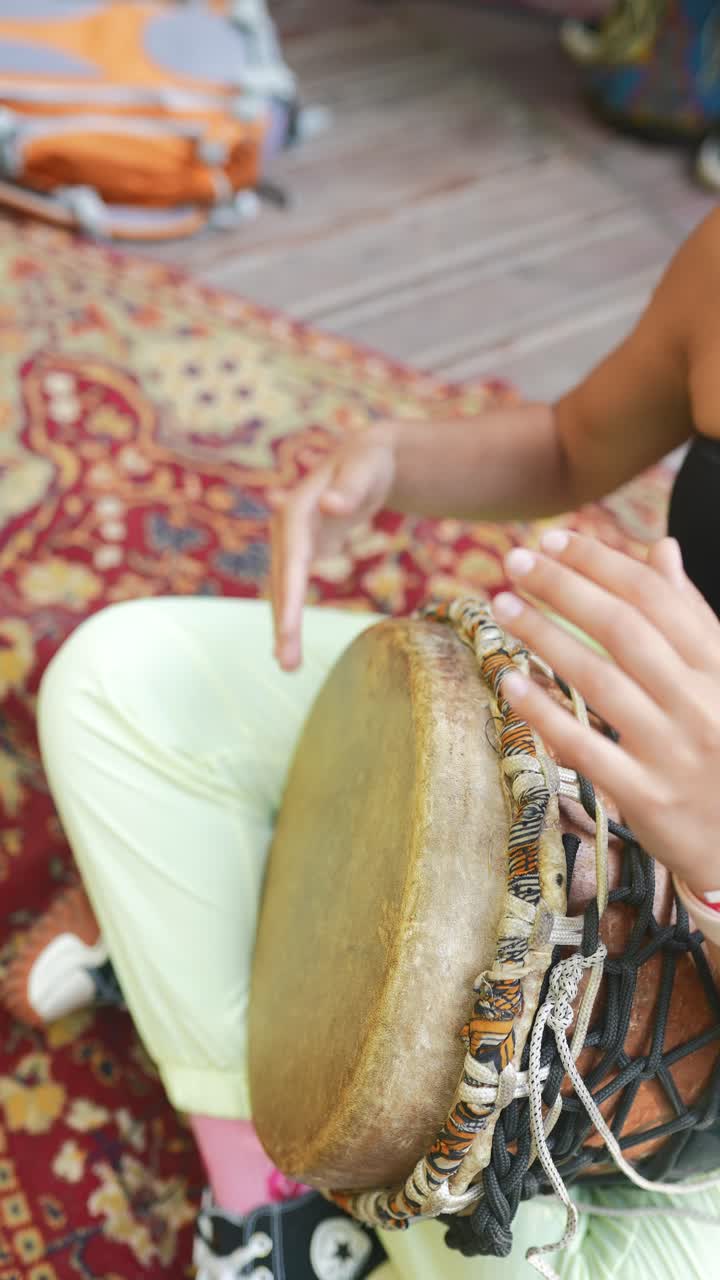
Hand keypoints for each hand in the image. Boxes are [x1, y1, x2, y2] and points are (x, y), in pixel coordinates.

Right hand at [269, 427, 395, 669]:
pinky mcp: (301, 553)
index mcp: (296, 510)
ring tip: (288, 666)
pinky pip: (292, 589)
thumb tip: (331, 505)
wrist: (365, 460)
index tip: (289, 630)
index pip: (291, 560)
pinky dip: (290, 617)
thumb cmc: (368, 462)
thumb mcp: (366, 468)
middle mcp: (285, 529)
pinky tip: (290, 646)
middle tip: (287, 665)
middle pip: (282, 582)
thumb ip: (351, 487)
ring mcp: (290, 542)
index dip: (290, 596)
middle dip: (283, 623)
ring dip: (283, 627)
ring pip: (284, 590)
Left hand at [492, 532, 719, 892]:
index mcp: (719, 666)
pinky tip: (511, 683)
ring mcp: (673, 751)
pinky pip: (587, 748)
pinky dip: (546, 714)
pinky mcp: (648, 797)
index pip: (655, 597)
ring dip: (545, 637)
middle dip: (564, 588)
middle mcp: (699, 702)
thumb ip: (692, 616)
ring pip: (599, 681)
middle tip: (515, 562)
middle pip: (622, 629)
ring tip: (502, 607)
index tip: (553, 541)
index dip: (600, 563)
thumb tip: (660, 549)